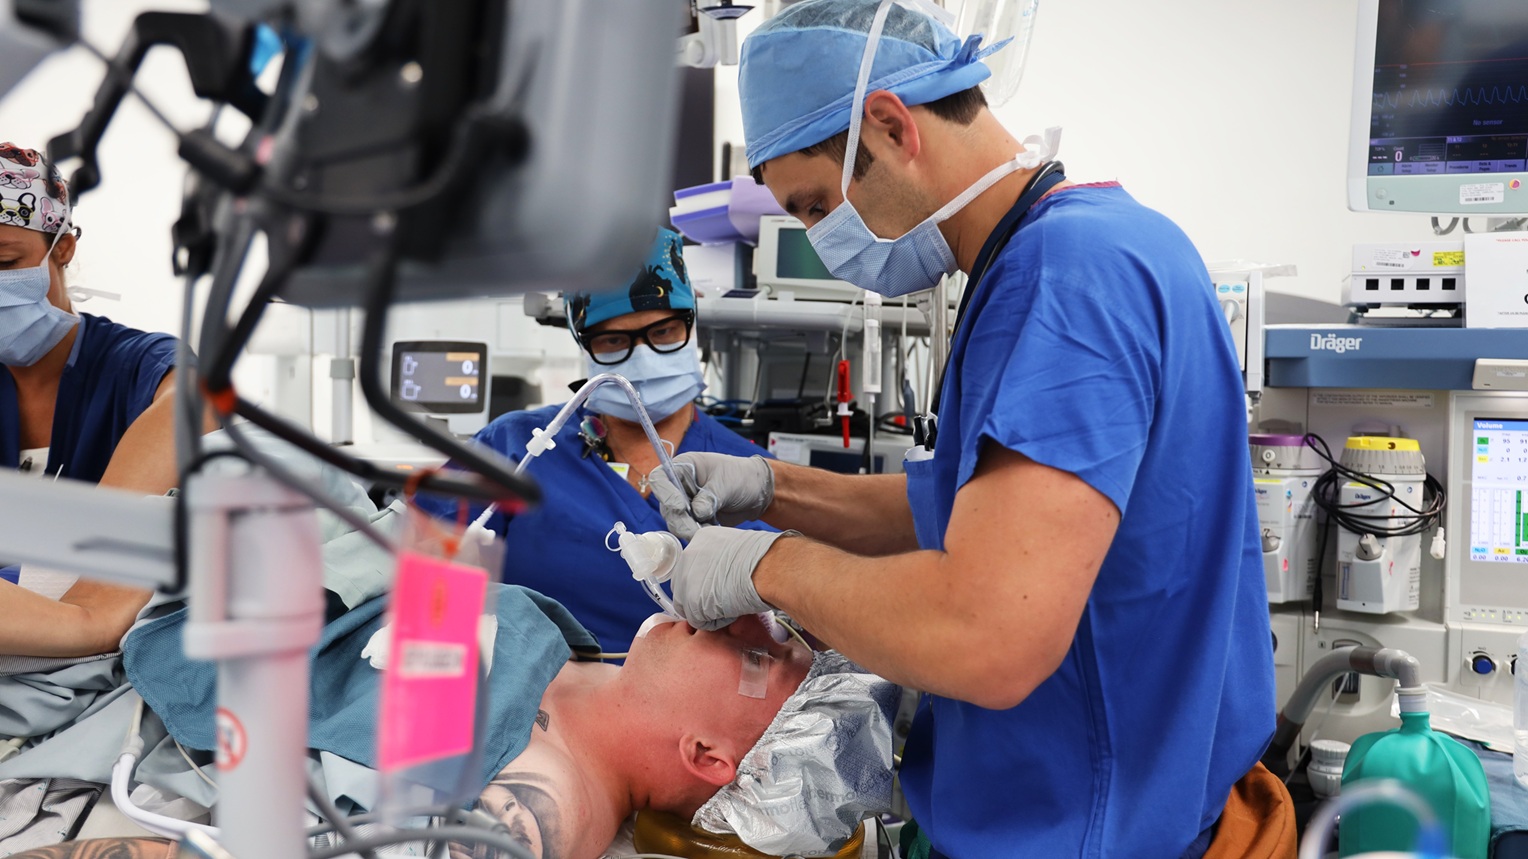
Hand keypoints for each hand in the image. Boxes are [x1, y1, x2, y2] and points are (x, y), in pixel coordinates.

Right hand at [648, 453, 774, 540]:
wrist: (755, 491)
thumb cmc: (740, 476)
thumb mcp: (726, 482)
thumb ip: (710, 496)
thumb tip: (697, 513)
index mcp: (683, 468)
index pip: (660, 479)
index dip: (665, 494)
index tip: (680, 507)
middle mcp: (679, 487)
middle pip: (666, 507)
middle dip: (680, 520)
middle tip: (696, 529)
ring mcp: (684, 505)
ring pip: (675, 522)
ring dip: (690, 529)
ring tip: (711, 528)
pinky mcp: (693, 521)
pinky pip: (688, 531)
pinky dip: (699, 535)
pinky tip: (714, 530)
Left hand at [670, 527, 793, 630]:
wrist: (769, 569)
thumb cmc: (765, 559)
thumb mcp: (739, 548)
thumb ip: (723, 558)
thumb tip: (724, 572)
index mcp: (701, 539)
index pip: (693, 567)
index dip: (707, 580)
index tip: (721, 584)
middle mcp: (689, 556)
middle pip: (685, 585)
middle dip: (702, 596)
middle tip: (725, 598)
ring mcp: (686, 579)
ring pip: (690, 605)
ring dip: (708, 609)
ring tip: (731, 605)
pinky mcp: (691, 602)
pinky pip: (699, 621)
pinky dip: (715, 621)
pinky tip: (731, 612)